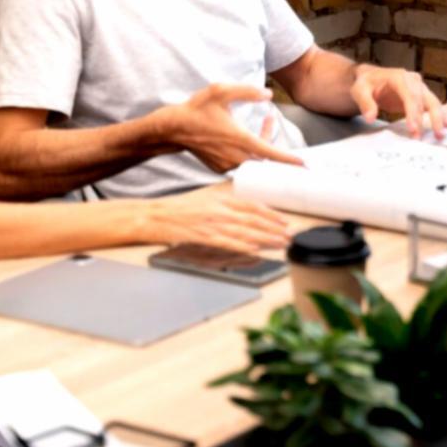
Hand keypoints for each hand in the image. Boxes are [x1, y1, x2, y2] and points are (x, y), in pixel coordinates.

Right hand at [151, 186, 291, 253]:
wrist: (155, 216)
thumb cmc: (180, 207)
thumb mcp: (206, 196)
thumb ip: (226, 199)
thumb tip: (244, 202)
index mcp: (222, 199)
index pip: (253, 206)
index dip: (271, 214)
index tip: (285, 221)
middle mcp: (220, 210)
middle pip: (253, 219)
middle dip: (274, 228)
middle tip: (290, 235)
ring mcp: (212, 223)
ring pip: (244, 232)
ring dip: (265, 238)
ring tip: (280, 244)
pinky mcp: (202, 236)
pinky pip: (226, 242)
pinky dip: (241, 246)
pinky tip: (254, 249)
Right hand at [161, 83, 304, 171]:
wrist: (173, 128)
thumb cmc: (197, 108)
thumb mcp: (221, 91)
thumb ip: (247, 91)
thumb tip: (268, 94)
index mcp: (240, 140)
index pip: (271, 153)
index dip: (289, 159)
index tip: (304, 164)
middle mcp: (235, 156)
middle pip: (265, 158)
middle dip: (274, 142)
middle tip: (272, 121)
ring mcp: (226, 165)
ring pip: (253, 160)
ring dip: (261, 145)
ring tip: (264, 122)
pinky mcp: (219, 168)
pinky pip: (241, 163)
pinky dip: (247, 152)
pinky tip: (243, 135)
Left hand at [349, 63, 446, 139]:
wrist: (371, 78)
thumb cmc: (366, 83)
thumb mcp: (359, 90)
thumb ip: (365, 103)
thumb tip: (370, 117)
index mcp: (398, 77)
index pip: (409, 95)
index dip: (412, 112)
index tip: (413, 129)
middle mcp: (412, 80)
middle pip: (424, 99)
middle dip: (428, 119)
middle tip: (430, 135)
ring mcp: (419, 86)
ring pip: (432, 101)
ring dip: (438, 117)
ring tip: (440, 133)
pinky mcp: (421, 94)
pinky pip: (432, 104)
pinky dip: (440, 114)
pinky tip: (446, 124)